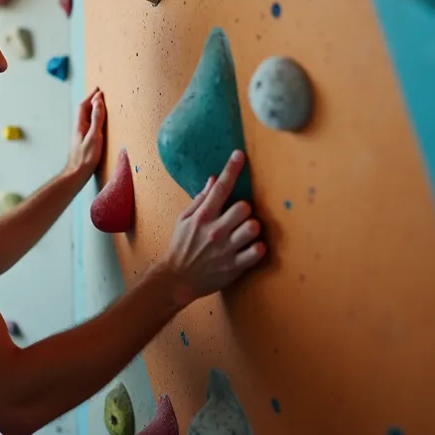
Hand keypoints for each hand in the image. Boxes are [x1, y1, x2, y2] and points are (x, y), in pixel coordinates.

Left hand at [66, 88, 105, 178]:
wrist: (76, 174)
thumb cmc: (86, 158)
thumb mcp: (94, 137)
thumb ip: (96, 119)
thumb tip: (98, 101)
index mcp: (80, 125)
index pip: (84, 105)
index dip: (91, 96)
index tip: (99, 89)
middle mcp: (79, 128)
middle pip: (84, 110)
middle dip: (92, 100)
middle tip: (100, 94)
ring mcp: (80, 135)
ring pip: (86, 118)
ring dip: (93, 109)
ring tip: (101, 105)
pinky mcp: (83, 142)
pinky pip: (89, 125)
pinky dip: (94, 119)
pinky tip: (98, 124)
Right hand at [162, 150, 265, 302]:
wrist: (177, 279)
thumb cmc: (181, 246)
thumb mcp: (184, 220)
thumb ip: (200, 200)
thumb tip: (213, 180)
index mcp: (202, 217)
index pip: (221, 187)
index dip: (232, 169)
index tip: (240, 155)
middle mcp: (215, 230)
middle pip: (244, 207)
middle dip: (246, 208)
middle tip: (240, 215)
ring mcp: (226, 249)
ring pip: (253, 227)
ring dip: (253, 227)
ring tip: (247, 231)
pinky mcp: (234, 266)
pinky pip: (257, 252)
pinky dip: (257, 248)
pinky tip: (251, 248)